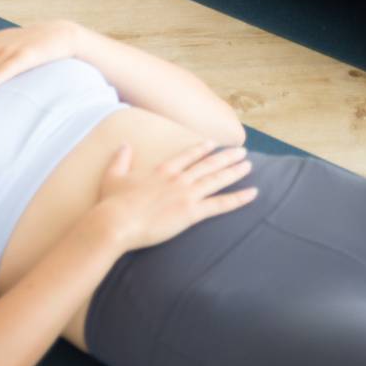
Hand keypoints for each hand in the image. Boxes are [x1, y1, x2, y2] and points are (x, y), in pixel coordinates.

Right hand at [96, 139, 256, 250]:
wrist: (116, 222)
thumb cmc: (113, 202)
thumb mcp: (113, 176)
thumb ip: (121, 159)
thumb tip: (124, 145)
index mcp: (161, 170)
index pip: (187, 156)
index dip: (201, 149)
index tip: (213, 143)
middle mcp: (177, 178)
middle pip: (207, 164)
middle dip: (226, 157)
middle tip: (242, 151)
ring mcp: (186, 194)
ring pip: (216, 180)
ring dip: (235, 171)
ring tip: (248, 165)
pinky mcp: (191, 212)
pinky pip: (220, 204)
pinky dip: (237, 198)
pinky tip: (252, 194)